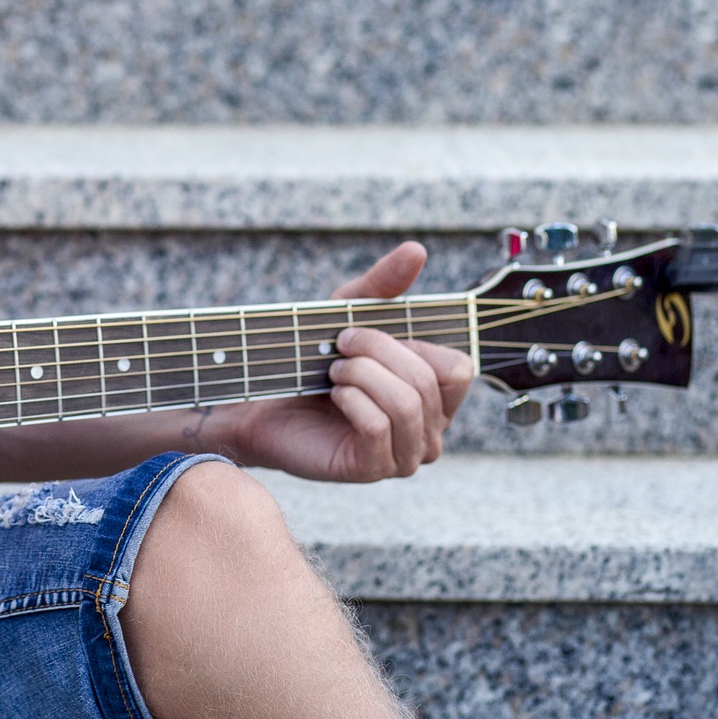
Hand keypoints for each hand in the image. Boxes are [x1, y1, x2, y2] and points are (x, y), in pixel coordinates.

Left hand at [214, 241, 473, 481]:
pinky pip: (379, 428)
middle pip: (427, 382)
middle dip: (376, 352)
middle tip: (338, 346)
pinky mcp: (372, 468)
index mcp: (435, 395)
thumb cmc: (310, 359)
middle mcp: (430, 430)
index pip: (457, 368)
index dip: (411, 344)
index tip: (363, 332)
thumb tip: (416, 250)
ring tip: (333, 370)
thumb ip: (383, 284)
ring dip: (361, 375)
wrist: (260, 400)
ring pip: (407, 405)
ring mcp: (405, 454)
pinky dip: (351, 401)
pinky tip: (332, 395)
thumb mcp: (348, 311)